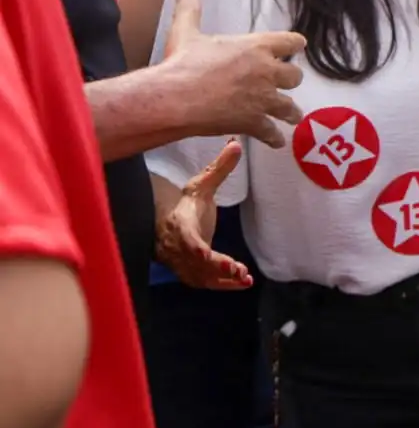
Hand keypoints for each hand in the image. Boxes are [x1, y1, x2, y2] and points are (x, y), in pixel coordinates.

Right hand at [155, 141, 253, 289]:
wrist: (166, 225)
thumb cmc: (187, 205)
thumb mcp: (202, 186)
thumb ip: (220, 168)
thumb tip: (237, 143)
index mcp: (180, 225)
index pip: (186, 239)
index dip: (198, 249)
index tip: (209, 254)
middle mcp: (178, 248)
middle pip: (194, 262)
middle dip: (215, 267)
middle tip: (237, 270)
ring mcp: (182, 263)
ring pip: (200, 276)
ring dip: (222, 280)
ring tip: (245, 279)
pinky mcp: (190, 273)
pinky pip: (205, 282)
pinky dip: (223, 285)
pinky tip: (243, 283)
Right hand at [161, 0, 306, 147]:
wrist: (176, 97)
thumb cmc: (183, 62)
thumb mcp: (186, 31)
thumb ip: (191, 10)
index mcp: (257, 47)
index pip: (291, 42)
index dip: (294, 45)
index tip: (297, 47)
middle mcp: (267, 72)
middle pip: (295, 76)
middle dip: (290, 80)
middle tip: (285, 83)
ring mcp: (263, 99)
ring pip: (289, 107)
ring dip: (291, 112)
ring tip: (293, 116)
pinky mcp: (254, 122)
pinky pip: (271, 132)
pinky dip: (274, 137)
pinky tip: (275, 140)